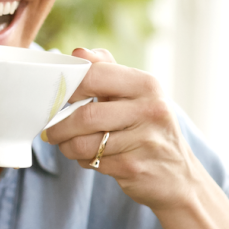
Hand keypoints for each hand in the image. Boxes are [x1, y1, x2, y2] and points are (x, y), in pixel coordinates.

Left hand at [42, 48, 207, 210]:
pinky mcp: (134, 167)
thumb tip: (78, 53)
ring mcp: (144, 140)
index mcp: (147, 85)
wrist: (178, 175)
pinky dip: (83, 161)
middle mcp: (149, 110)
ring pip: (84, 143)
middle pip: (85, 115)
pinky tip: (90, 157)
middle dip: (60, 125)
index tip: (59, 99)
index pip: (94, 76)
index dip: (69, 88)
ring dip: (67, 146)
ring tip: (67, 144)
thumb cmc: (149, 129)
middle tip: (51, 129)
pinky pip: (92, 162)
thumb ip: (107, 70)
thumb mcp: (137, 95)